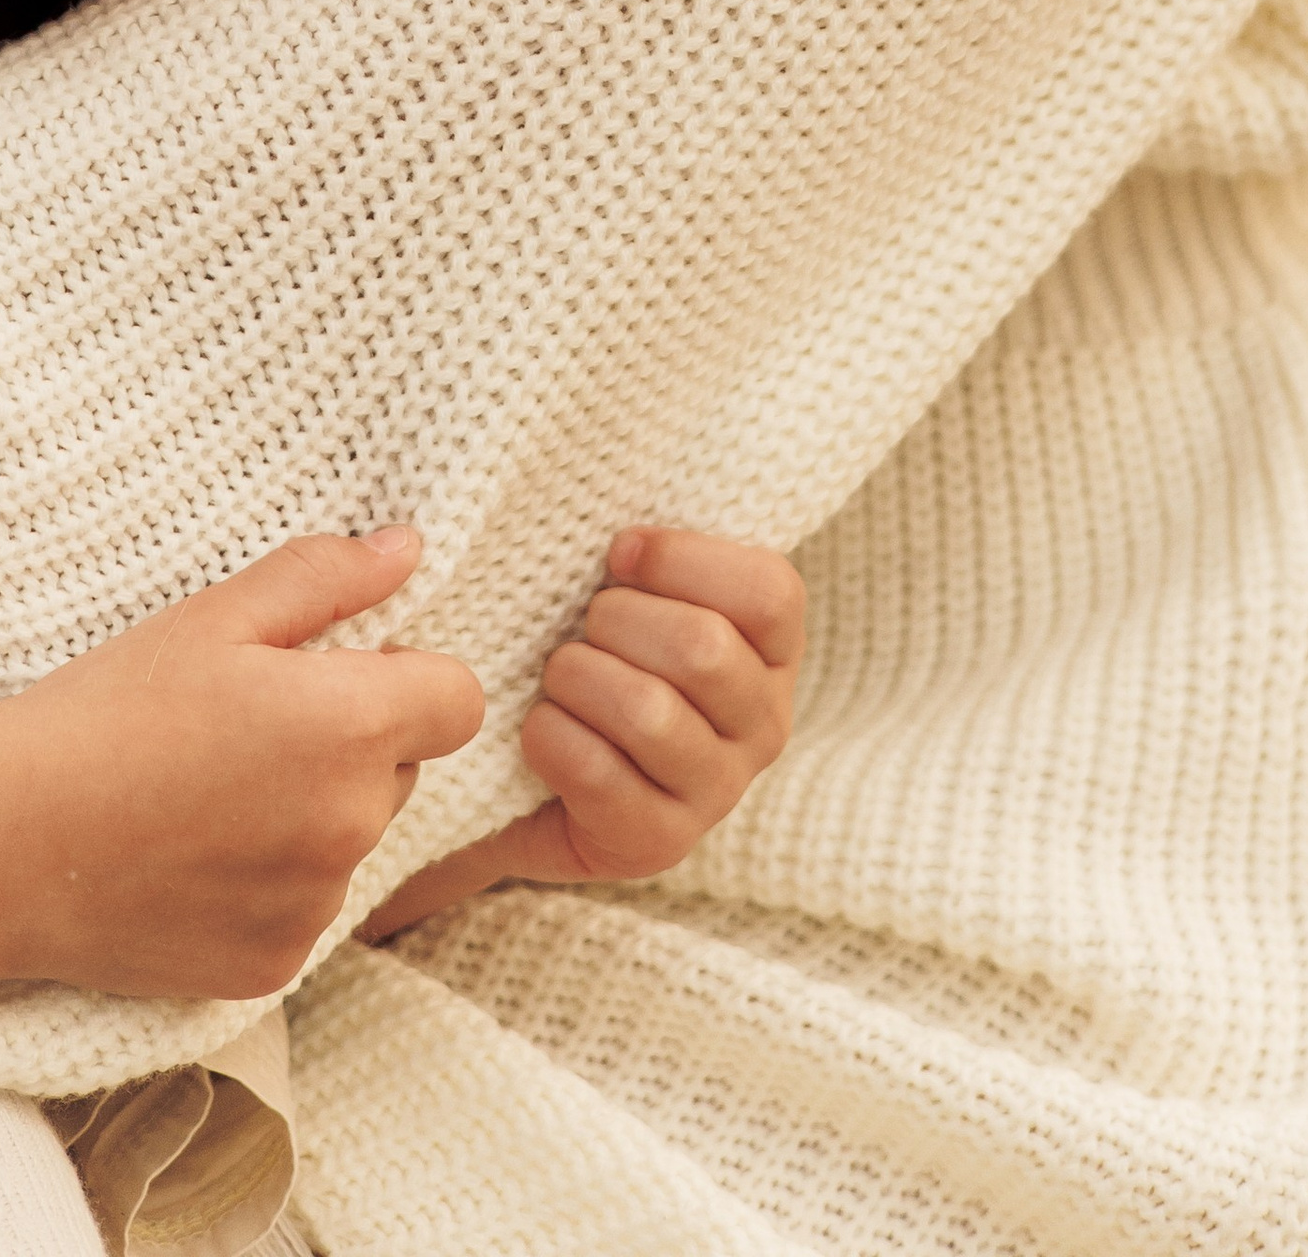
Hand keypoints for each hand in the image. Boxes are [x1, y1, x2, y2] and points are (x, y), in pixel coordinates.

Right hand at [0, 529, 483, 1000]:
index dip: (408, 677)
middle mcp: (351, 827)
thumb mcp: (215, 616)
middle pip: (401, 771)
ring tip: (207, 794)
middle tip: (248, 727)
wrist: (9, 841)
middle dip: (351, 744)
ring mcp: (313, 907)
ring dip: (310, 818)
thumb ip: (325, 577)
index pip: (456, 701)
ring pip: (350, 842)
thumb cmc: (108, 712)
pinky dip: (268, 886)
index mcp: (350, 727)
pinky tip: (191, 858)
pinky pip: (303, 910)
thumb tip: (407, 548)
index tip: (338, 671)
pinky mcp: (272, 968)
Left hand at [359, 527, 803, 939]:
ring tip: (558, 677)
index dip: (685, 560)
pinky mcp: (659, 845)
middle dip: (616, 621)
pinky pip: (599, 774)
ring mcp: (718, 792)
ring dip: (578, 679)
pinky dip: (551, 737)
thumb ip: (646, 547)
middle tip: (580, 624)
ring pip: (650, 711)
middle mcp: (764, 722)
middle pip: (702, 648)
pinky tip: (539, 729)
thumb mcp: (634, 592)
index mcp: (774, 648)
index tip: (618, 551)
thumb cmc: (593, 654)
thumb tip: (607, 463)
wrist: (533, 775)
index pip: (770, 591)